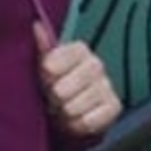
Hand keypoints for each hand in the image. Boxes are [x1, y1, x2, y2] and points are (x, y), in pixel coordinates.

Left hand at [34, 23, 122, 137]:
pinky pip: (91, 120)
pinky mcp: (114, 107)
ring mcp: (106, 86)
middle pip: (78, 79)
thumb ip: (41, 49)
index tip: (47, 72)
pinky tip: (72, 121)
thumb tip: (36, 25)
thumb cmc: (51, 86)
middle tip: (51, 98)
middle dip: (58, 94)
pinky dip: (77, 124)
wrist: (63, 116)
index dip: (58, 64)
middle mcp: (96, 65)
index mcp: (78, 51)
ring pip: (80, 102)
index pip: (73, 52)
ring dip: (65, 111)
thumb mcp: (41, 68)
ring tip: (60, 110)